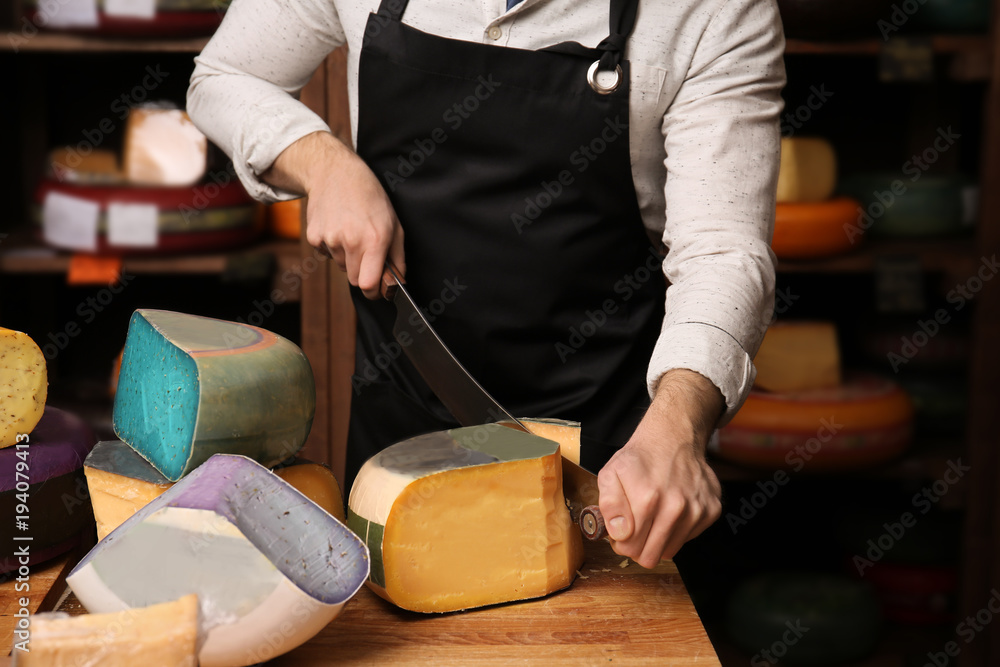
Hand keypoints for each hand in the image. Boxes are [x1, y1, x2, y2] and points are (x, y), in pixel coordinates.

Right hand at [263, 131, 404, 298]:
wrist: (336, 173)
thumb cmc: (370, 197)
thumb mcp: (394, 225)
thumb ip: (397, 259)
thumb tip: (396, 284)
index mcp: (374, 240)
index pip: (368, 285)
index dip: (374, 292)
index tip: (378, 290)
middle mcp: (351, 241)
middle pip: (354, 280)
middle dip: (363, 273)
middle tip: (367, 252)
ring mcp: (330, 239)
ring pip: (342, 266)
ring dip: (348, 257)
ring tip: (352, 232)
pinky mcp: (314, 237)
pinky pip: (326, 255)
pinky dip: (333, 247)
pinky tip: (338, 227)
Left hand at [597, 369, 723, 567]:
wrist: (673, 438)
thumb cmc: (639, 459)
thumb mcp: (610, 474)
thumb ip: (610, 506)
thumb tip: (621, 534)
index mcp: (647, 500)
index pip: (630, 548)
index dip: (621, 543)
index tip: (621, 531)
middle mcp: (676, 507)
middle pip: (651, 556)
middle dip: (638, 546)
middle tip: (635, 528)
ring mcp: (697, 510)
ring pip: (670, 550)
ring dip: (658, 538)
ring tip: (653, 515)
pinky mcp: (712, 510)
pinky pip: (688, 538)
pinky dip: (677, 529)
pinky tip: (671, 509)